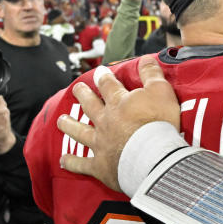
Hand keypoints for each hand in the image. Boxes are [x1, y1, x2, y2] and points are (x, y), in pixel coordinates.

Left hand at [58, 55, 180, 191]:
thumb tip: (145, 58)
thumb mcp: (161, 91)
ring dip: (70, 125)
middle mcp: (106, 121)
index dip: (104, 77)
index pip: (109, 86)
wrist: (153, 155)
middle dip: (83, 95)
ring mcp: (100, 143)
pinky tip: (63, 160)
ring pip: (80, 132)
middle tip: (76, 89)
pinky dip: (72, 162)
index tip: (98, 71)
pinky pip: (82, 164)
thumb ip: (151, 74)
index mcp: (119, 103)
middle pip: (90, 105)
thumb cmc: (159, 122)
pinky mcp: (100, 165)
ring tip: (61, 120)